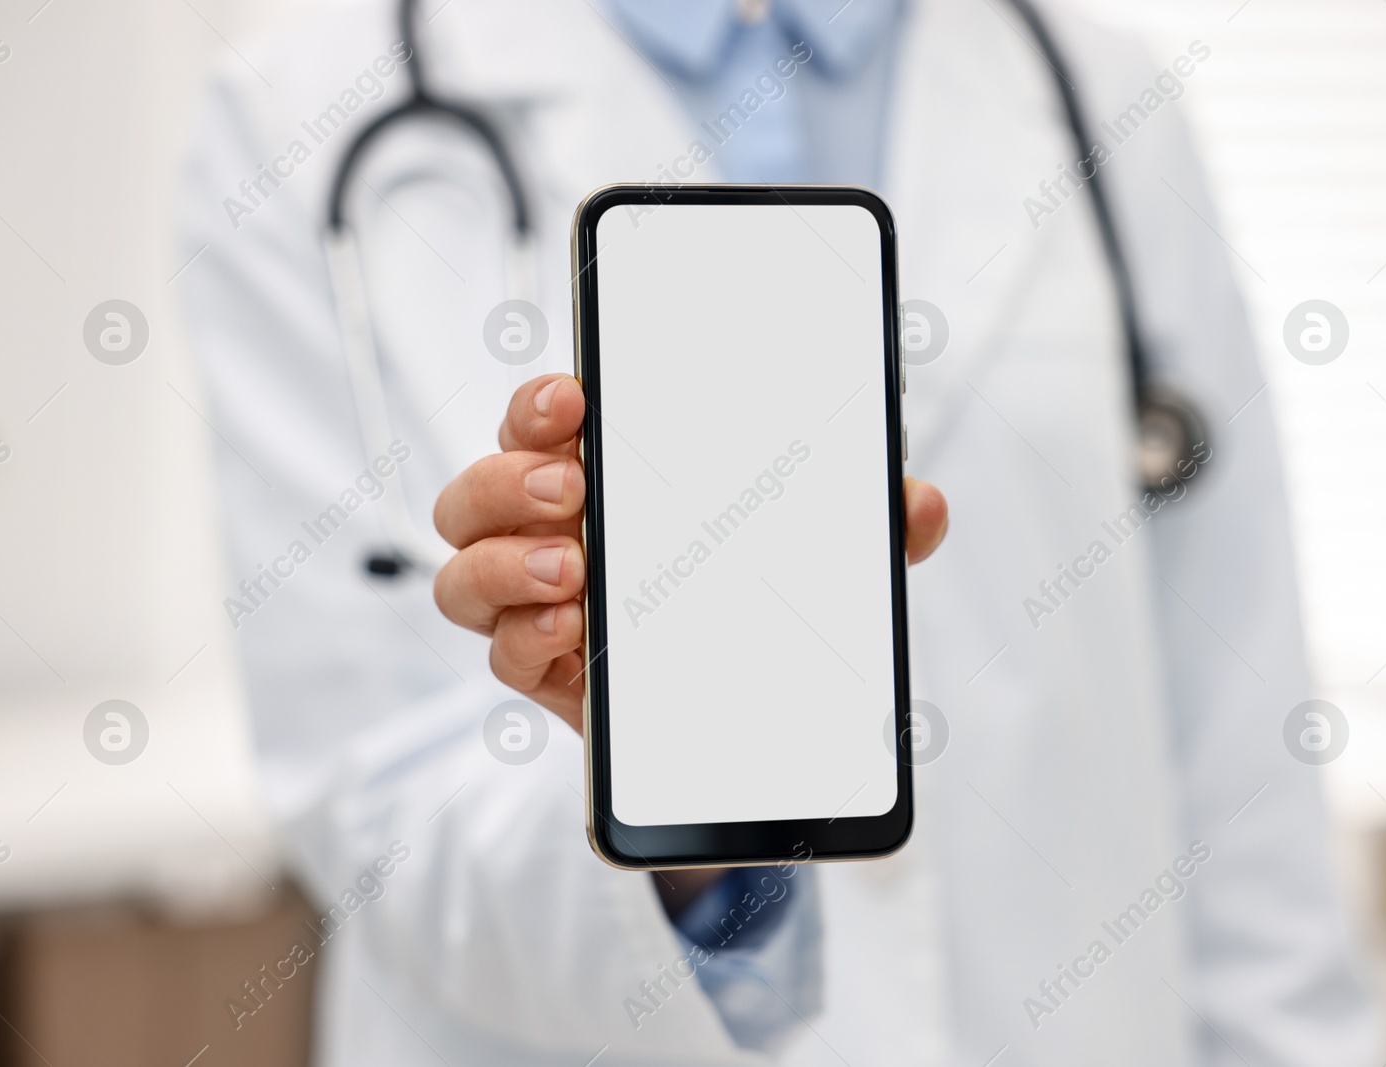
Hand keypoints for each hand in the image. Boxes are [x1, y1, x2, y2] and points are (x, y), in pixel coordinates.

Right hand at [432, 373, 948, 735]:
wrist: (738, 709)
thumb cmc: (749, 595)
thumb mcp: (816, 552)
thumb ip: (865, 524)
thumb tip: (921, 506)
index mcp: (601, 475)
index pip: (541, 420)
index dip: (541, 402)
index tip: (576, 400)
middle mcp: (548, 533)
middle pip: (478, 489)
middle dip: (511, 480)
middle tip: (575, 491)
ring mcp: (536, 604)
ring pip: (464, 571)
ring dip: (506, 563)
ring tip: (576, 570)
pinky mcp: (545, 671)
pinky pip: (501, 652)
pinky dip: (526, 638)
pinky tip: (572, 628)